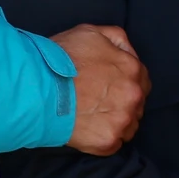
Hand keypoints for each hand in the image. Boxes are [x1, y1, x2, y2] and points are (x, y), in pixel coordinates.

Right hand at [51, 24, 149, 155]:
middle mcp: (133, 95)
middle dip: (123, 102)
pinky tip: (88, 129)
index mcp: (132, 68)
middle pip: (137, 103)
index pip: (141, 79)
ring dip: (116, 122)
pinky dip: (104, 138)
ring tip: (92, 117)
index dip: (126, 82)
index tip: (111, 86)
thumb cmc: (61, 58)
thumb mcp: (91, 33)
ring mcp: (122, 120)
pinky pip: (114, 143)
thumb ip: (116, 40)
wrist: (37, 87)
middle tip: (99, 101)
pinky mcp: (107, 141)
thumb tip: (124, 52)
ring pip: (128, 125)